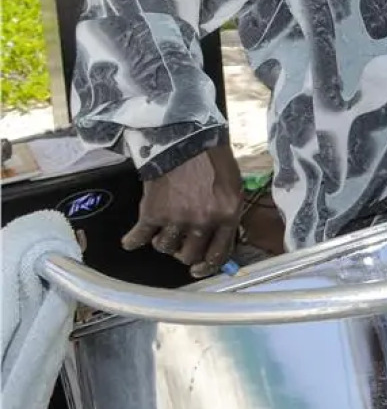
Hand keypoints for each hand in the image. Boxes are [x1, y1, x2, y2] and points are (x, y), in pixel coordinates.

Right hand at [124, 143, 241, 277]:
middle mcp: (203, 222)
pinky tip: (132, 240)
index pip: (219, 254)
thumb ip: (227, 214)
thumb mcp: (233, 187)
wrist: (185, 138)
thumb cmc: (212, 160)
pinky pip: (139, 238)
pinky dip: (133, 240)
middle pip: (189, 256)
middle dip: (183, 252)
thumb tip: (220, 239)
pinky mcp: (152, 213)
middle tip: (180, 241)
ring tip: (164, 228)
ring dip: (163, 241)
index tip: (198, 270)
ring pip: (165, 248)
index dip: (207, 266)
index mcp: (228, 215)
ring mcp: (177, 219)